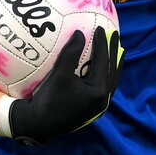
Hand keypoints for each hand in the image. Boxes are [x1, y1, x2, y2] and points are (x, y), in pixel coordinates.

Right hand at [0, 27, 123, 144]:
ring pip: (111, 80)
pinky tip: (103, 69)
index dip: (102, 43)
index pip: (104, 62)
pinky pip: (104, 88)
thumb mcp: (60, 74)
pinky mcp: (92, 109)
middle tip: (116, 36)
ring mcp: (99, 106)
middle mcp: (103, 100)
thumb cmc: (49, 100)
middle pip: (113, 71)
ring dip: (113, 65)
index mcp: (99, 91)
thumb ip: (72, 53)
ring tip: (117, 51)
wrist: (38, 126)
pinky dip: (105, 75)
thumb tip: (80, 33)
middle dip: (114, 52)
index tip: (101, 28)